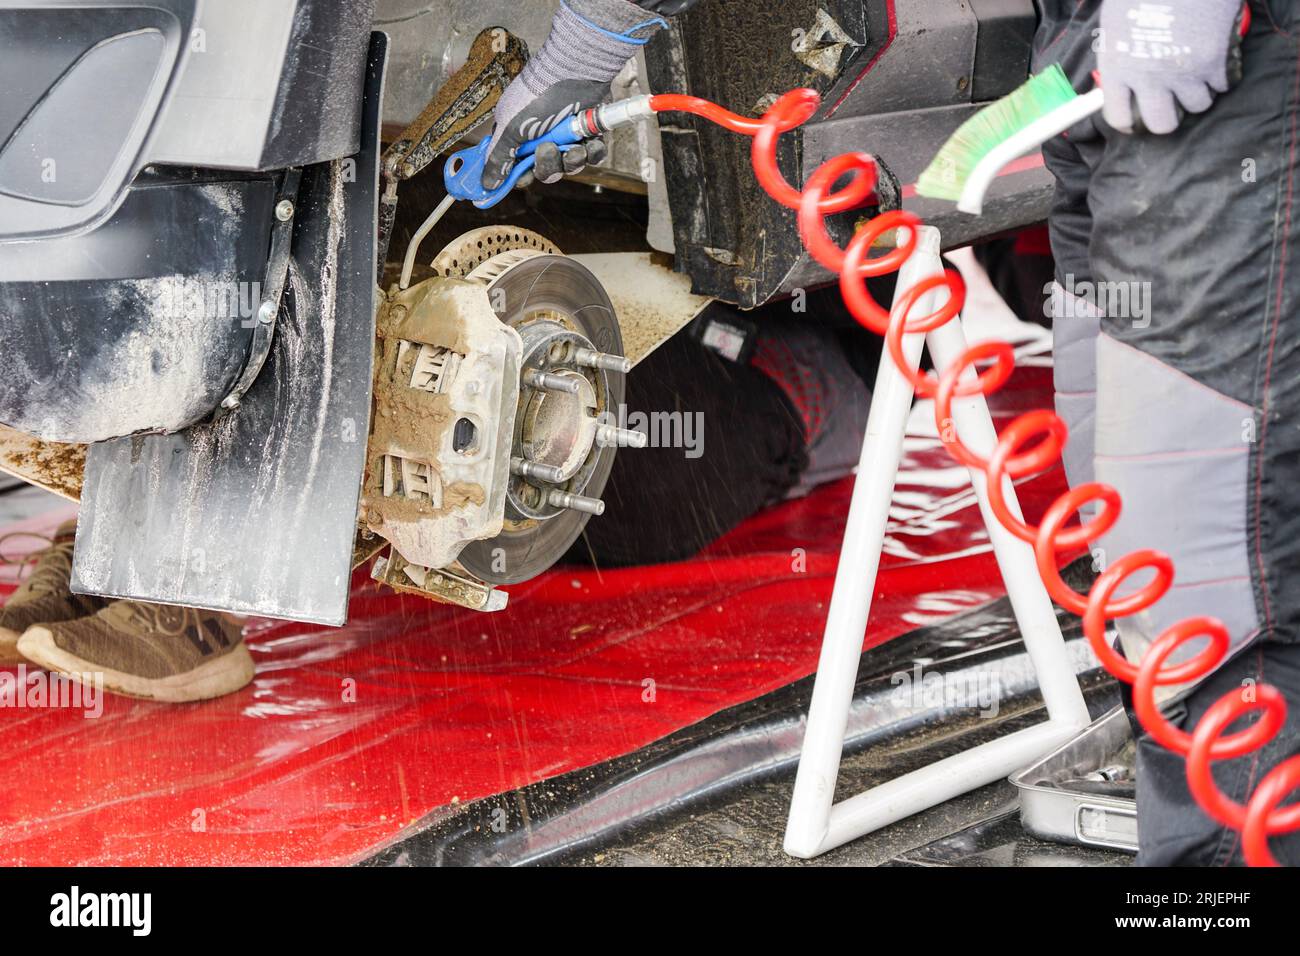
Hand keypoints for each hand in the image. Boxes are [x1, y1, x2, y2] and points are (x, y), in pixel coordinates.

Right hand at [482, 0, 666, 189]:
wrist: (576, 71)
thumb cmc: (539, 95)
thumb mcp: (511, 128)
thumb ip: (498, 158)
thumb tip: (485, 184)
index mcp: (517, 134)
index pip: (515, 165)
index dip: (518, 175)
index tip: (520, 179)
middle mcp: (541, 135)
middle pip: (544, 170)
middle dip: (547, 165)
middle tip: (547, 149)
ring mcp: (565, 134)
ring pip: (568, 165)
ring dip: (571, 160)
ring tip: (573, 145)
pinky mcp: (587, 132)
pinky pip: (591, 155)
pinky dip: (591, 153)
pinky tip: (589, 142)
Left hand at [1099, 0, 1244, 134]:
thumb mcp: (1115, 27)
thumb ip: (1118, 59)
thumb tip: (1118, 84)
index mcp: (1118, 68)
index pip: (1117, 116)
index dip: (1127, 121)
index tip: (1135, 120)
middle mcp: (1150, 78)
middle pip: (1162, 124)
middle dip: (1167, 118)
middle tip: (1171, 105)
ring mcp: (1184, 72)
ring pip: (1198, 106)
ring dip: (1198, 94)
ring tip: (1195, 76)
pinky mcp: (1215, 61)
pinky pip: (1223, 85)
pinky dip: (1221, 77)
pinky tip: (1214, 62)